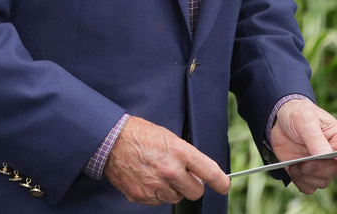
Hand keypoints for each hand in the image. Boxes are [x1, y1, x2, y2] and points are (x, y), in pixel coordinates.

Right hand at [104, 116, 230, 205]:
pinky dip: (156, 194)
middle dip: (193, 186)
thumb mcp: (168, 137)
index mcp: (179, 152)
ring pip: (175, 198)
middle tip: (184, 178)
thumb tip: (196, 173)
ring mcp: (155, 185)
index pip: (209, 171)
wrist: (111, 141)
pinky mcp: (142, 195)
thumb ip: (184, 156)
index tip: (224, 186)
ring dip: (172, 190)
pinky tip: (149, 179)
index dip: (221, 181)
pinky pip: (158, 202)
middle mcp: (169, 170)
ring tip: (159, 174)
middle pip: (195, 192)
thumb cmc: (140, 134)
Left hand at [268, 99, 336, 194]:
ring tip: (295, 166)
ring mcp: (321, 165)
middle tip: (305, 164)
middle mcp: (334, 154)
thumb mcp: (306, 119)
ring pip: (323, 182)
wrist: (278, 120)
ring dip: (308, 178)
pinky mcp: (307, 173)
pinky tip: (293, 170)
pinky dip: (301, 182)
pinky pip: (309, 187)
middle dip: (321, 170)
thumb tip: (326, 156)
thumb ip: (315, 138)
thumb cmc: (298, 113)